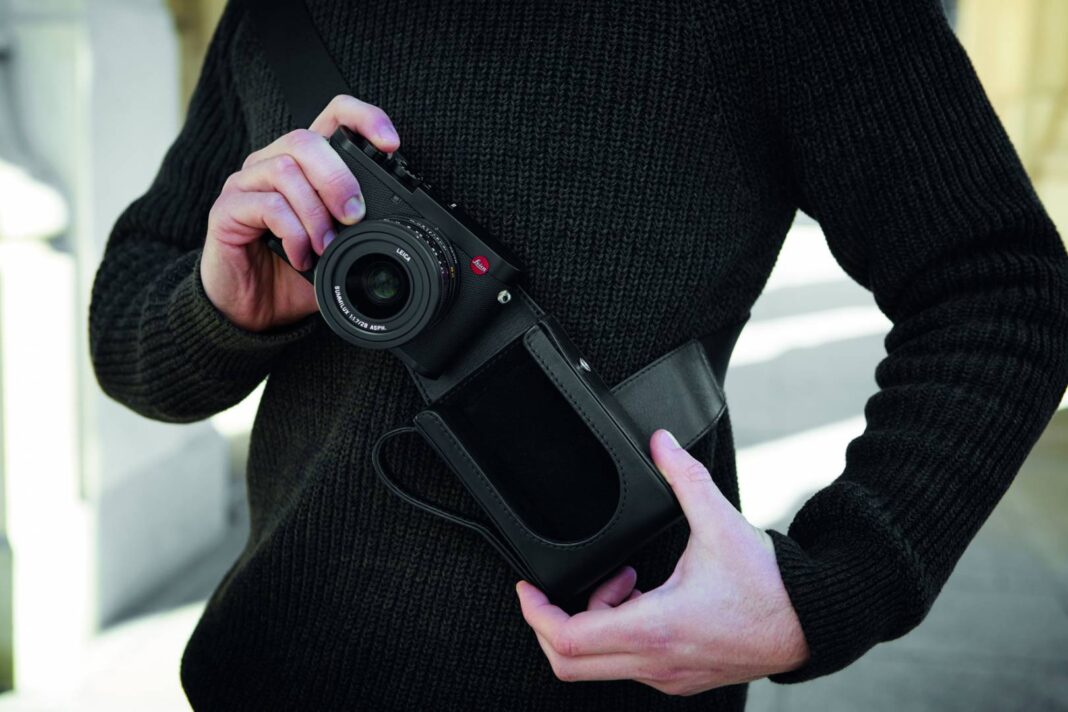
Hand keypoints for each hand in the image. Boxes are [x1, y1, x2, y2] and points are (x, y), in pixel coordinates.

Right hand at [201, 95, 399, 331]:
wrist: (254, 311)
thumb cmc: (294, 274)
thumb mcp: (340, 251)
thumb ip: (362, 232)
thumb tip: (397, 229)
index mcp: (306, 165)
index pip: (333, 116)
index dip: (364, 118)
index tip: (391, 143)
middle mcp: (273, 164)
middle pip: (307, 140)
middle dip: (339, 179)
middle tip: (354, 216)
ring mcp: (246, 185)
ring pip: (286, 169)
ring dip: (315, 212)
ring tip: (326, 245)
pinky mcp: (226, 210)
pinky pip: (266, 205)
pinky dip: (292, 233)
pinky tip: (301, 256)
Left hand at [515, 429, 809, 695]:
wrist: (811, 622)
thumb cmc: (770, 585)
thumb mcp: (720, 522)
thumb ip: (684, 477)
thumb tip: (660, 443)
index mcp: (657, 627)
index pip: (569, 639)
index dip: (535, 613)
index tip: (528, 587)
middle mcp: (656, 661)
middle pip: (569, 664)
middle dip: (551, 622)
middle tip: (556, 588)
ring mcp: (666, 675)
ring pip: (597, 665)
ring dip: (590, 622)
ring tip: (618, 581)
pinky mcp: (678, 678)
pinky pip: (625, 664)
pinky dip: (616, 632)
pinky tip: (640, 597)